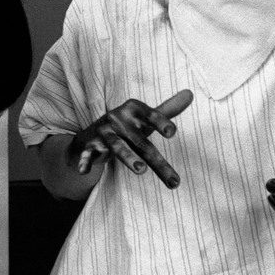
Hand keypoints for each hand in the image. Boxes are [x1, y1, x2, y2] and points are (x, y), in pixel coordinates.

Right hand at [68, 90, 192, 188]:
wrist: (92, 133)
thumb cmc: (126, 126)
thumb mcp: (144, 118)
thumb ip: (167, 110)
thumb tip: (190, 93)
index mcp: (133, 110)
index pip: (150, 116)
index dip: (160, 122)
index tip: (171, 133)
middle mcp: (118, 119)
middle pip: (141, 142)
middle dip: (157, 162)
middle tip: (174, 180)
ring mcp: (103, 132)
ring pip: (117, 146)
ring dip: (128, 156)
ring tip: (141, 170)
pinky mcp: (89, 145)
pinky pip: (87, 154)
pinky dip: (84, 161)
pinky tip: (84, 171)